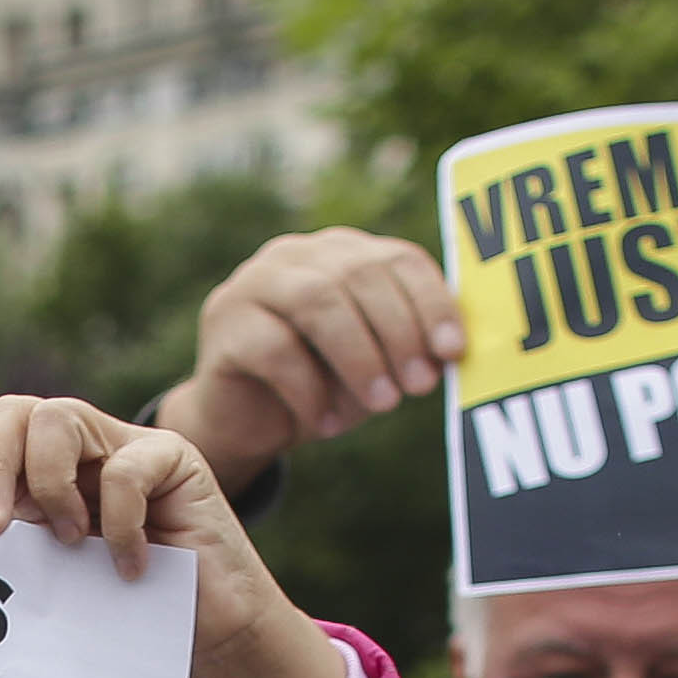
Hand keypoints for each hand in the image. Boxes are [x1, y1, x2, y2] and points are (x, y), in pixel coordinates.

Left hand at [0, 396, 346, 677]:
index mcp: (42, 477)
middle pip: (13, 414)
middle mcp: (80, 453)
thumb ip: (12, 556)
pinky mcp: (176, 461)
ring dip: (48, 484)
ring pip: (58, 418)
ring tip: (67, 542)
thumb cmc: (127, 619)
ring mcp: (127, 449)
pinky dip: (117, 522)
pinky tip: (128, 567)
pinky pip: (129, 468)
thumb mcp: (53, 586)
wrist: (211, 645)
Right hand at [150, 227, 463, 480]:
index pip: (398, 259)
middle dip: (398, 332)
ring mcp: (255, 282)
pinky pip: (274, 348)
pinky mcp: (224, 321)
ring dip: (359, 356)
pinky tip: (325, 424)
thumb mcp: (377, 367)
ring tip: (384, 405)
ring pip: (317, 302)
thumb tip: (450, 354)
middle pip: (358, 274)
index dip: (432, 303)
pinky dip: (308, 390)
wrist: (249, 421)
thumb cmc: (323, 386)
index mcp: (344, 253)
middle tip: (419, 387)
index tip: (453, 352)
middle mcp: (298, 254)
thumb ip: (409, 350)